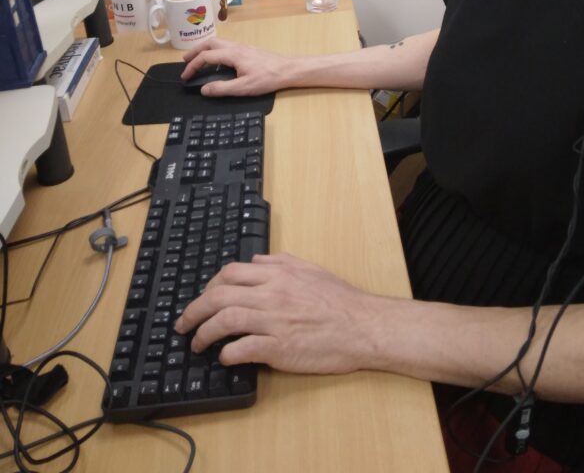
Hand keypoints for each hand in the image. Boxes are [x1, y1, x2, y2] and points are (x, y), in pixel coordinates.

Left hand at [174, 253, 384, 373]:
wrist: (362, 326)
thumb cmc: (340, 300)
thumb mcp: (310, 269)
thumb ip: (280, 263)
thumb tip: (256, 263)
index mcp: (278, 274)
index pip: (230, 274)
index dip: (209, 286)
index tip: (202, 298)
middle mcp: (272, 294)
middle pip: (218, 296)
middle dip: (193, 310)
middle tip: (182, 324)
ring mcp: (274, 321)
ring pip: (225, 321)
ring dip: (203, 333)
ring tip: (196, 343)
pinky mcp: (279, 348)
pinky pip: (243, 349)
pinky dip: (227, 354)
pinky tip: (224, 358)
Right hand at [180, 38, 293, 95]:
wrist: (287, 70)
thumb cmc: (268, 78)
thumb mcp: (243, 88)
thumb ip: (222, 89)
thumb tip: (204, 89)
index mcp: (232, 54)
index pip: (206, 56)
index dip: (192, 66)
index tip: (185, 76)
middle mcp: (236, 46)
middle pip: (209, 43)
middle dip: (195, 51)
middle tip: (185, 61)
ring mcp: (242, 46)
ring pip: (218, 42)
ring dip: (204, 48)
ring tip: (197, 58)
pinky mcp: (247, 50)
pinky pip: (225, 45)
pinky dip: (214, 50)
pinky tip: (216, 59)